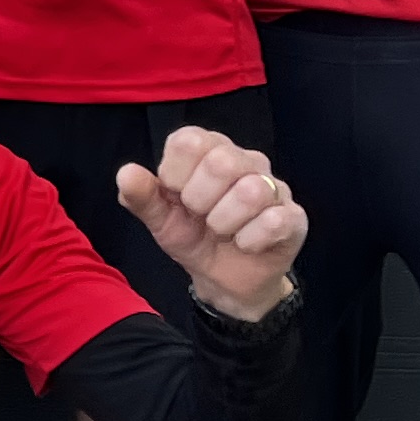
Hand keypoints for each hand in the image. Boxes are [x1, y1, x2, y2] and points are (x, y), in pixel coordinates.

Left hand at [117, 126, 306, 323]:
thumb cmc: (193, 237)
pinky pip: (274, 221)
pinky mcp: (294, 216)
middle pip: (222, 162)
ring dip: (224, 224)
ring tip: (222, 232)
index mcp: (209, 150)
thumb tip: (126, 173)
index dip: (175, 175)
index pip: (188, 140)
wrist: (224, 280)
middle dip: (200, 201)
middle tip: (201, 216)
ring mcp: (274, 187)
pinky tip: (245, 244)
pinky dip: (249, 241)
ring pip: (250, 192)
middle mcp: (245, 159)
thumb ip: (141, 196)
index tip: (177, 197)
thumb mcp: (159, 220)